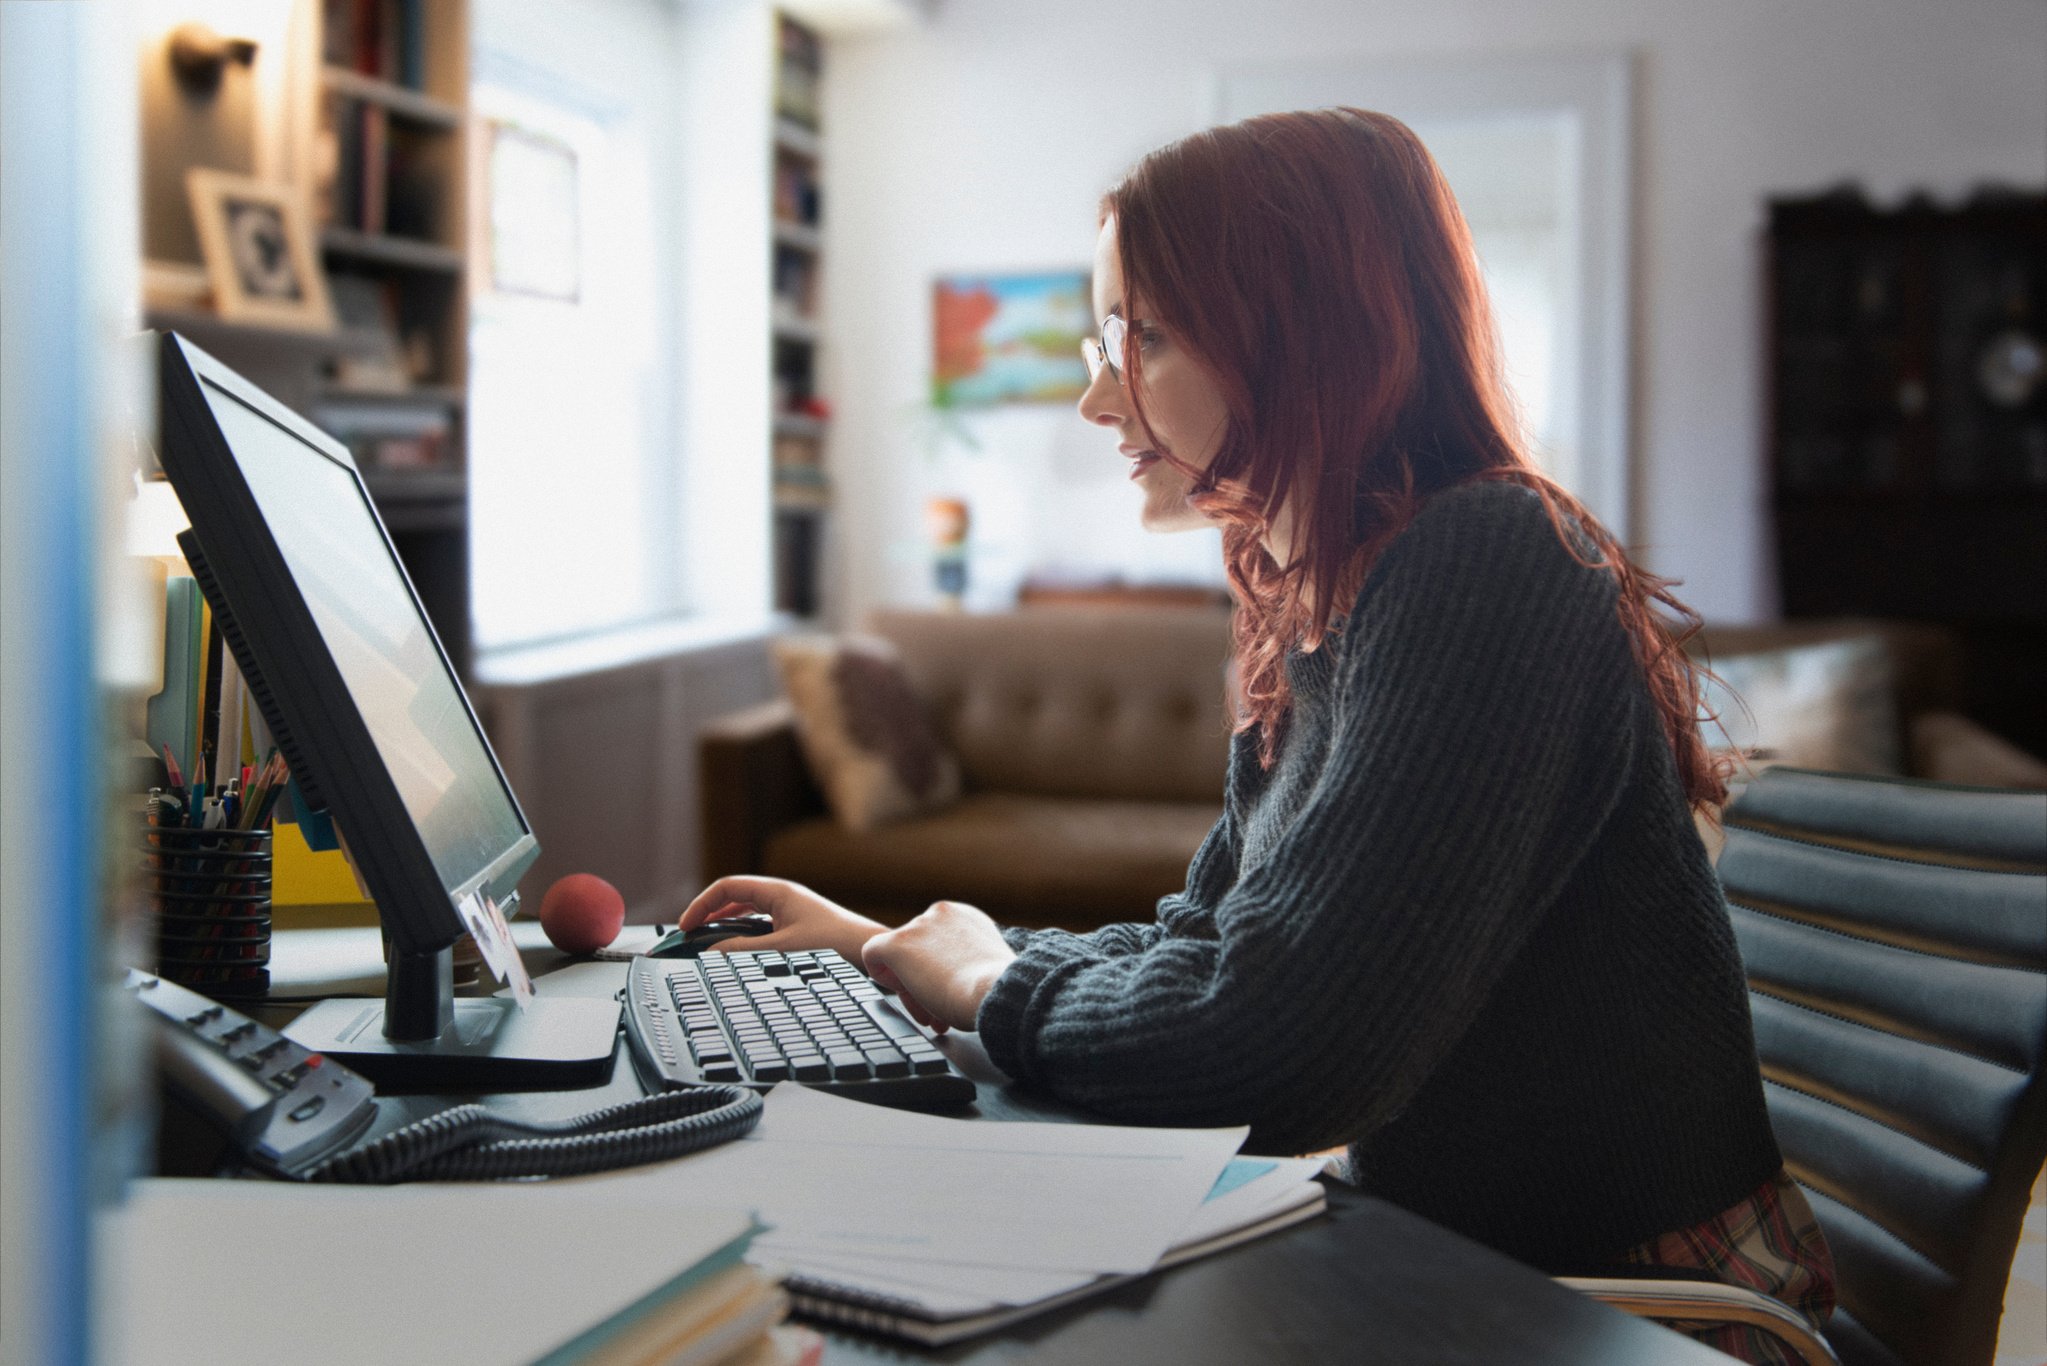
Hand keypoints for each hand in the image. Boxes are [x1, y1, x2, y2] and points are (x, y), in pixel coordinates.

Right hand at [678, 876, 886, 964]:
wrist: (870, 952)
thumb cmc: (834, 944)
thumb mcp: (781, 949)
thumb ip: (742, 951)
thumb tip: (709, 953)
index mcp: (777, 891)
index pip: (727, 887)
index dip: (701, 905)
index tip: (685, 927)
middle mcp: (782, 897)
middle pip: (734, 898)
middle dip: (709, 916)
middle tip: (690, 938)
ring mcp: (790, 911)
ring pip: (747, 914)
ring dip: (725, 928)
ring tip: (707, 946)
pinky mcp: (798, 928)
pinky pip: (760, 927)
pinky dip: (743, 937)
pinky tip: (737, 954)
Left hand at [861, 901, 1015, 1033]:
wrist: (995, 989)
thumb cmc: (997, 988)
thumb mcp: (989, 965)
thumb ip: (971, 961)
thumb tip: (960, 976)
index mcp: (966, 917)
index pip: (938, 941)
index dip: (939, 969)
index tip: (949, 990)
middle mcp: (941, 913)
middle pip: (917, 948)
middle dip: (923, 979)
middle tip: (936, 1007)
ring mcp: (918, 926)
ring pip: (898, 956)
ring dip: (909, 983)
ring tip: (929, 1009)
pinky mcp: (897, 943)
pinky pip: (872, 953)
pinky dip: (879, 973)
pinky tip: (900, 990)